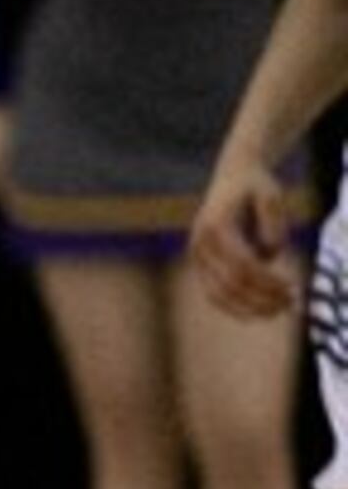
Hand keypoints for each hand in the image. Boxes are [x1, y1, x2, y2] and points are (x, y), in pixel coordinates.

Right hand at [191, 159, 309, 319]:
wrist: (232, 175)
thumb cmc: (256, 185)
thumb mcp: (272, 194)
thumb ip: (273, 221)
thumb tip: (269, 254)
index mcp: (215, 226)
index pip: (242, 264)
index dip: (267, 281)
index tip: (291, 287)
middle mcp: (200, 243)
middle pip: (230, 283)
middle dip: (261, 297)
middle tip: (290, 303)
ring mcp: (196, 255)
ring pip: (218, 294)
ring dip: (248, 307)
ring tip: (276, 312)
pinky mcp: (200, 263)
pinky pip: (213, 292)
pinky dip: (233, 307)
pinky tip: (255, 313)